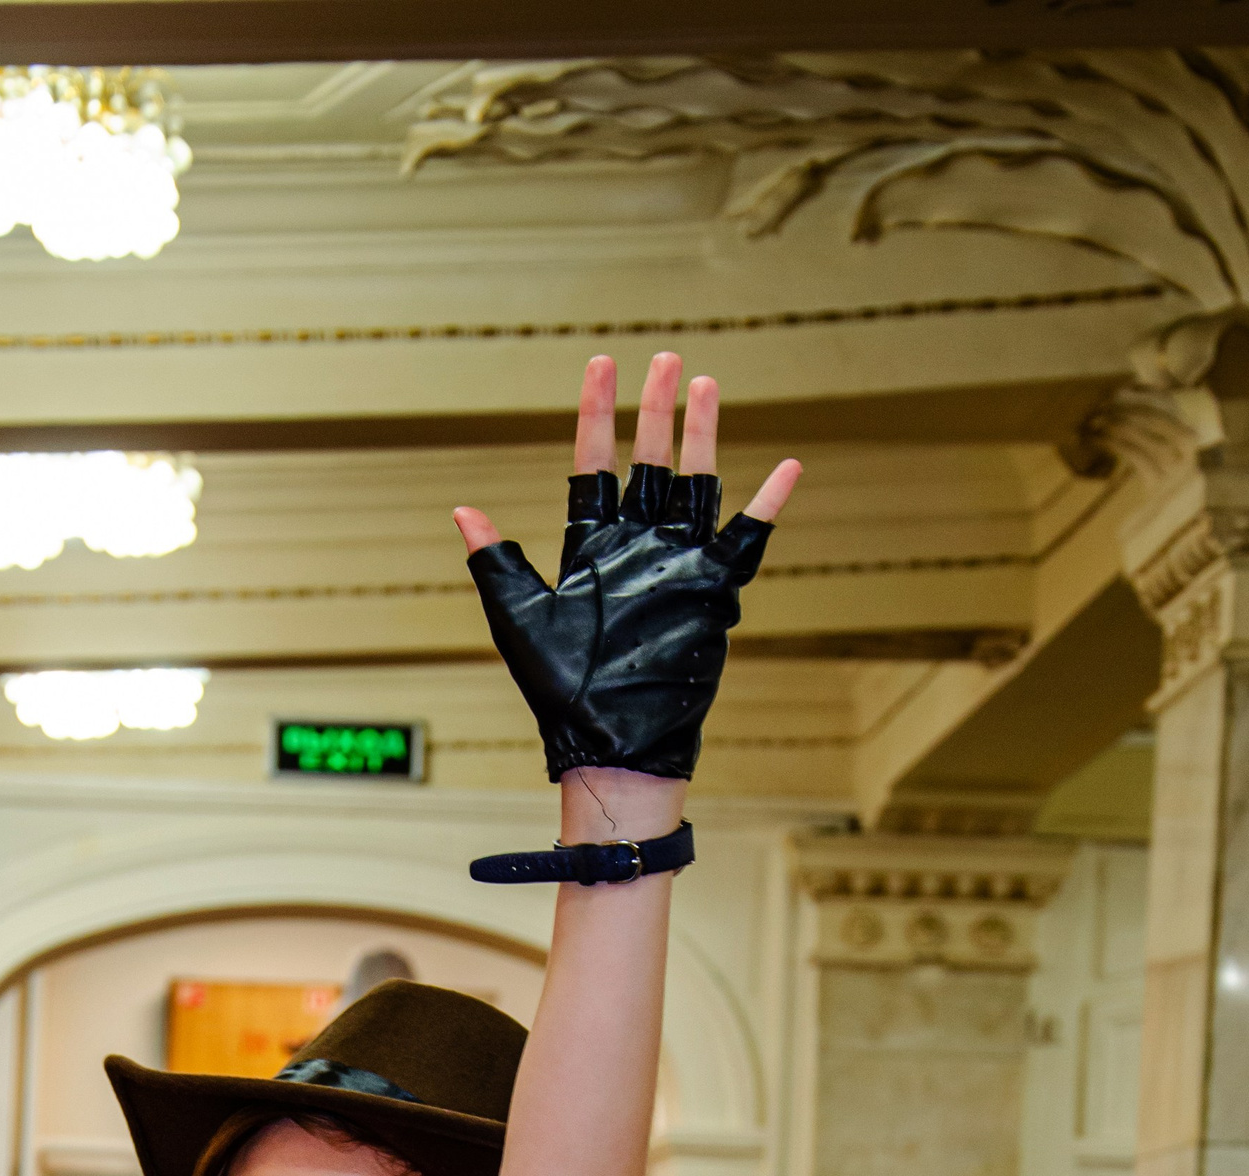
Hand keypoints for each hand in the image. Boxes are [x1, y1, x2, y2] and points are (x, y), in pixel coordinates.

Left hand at [454, 353, 799, 785]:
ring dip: (701, 435)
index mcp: (588, 546)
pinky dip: (767, 504)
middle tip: (666, 360)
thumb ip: (495, 561)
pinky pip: (746, 539)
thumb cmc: (560, 692)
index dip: (596, 413)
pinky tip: (786, 467)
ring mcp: (676, 564)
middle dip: (656, 409)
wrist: (611, 743)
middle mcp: (635, 547)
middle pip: (648, 461)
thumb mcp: (517, 618)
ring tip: (707, 384)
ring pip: (694, 483)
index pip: (592, 462)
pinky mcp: (712, 590)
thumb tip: (461, 510)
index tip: (601, 364)